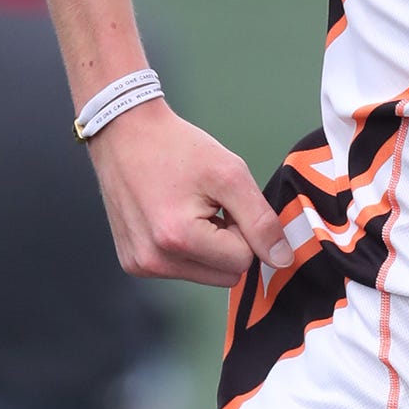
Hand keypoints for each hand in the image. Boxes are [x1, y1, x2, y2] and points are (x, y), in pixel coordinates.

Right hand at [87, 98, 291, 288]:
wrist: (125, 133)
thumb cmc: (177, 148)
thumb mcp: (231, 175)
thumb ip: (261, 221)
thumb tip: (282, 260)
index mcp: (178, 238)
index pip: (242, 261)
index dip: (244, 229)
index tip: (226, 202)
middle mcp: (154, 261)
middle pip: (224, 275)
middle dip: (228, 243)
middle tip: (210, 206)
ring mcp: (140, 265)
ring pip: (205, 275)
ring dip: (208, 246)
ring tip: (190, 209)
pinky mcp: (132, 263)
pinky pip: (181, 269)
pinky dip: (187, 247)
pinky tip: (173, 216)